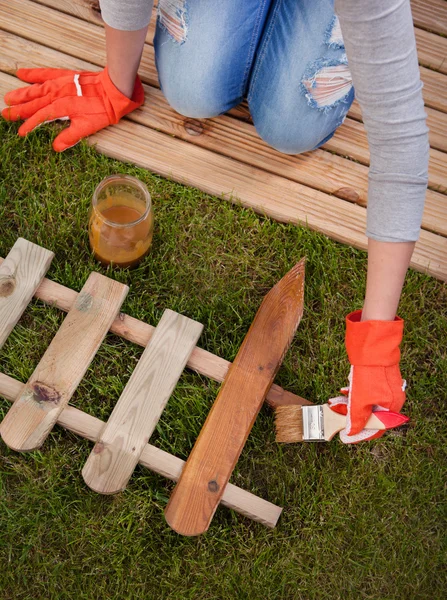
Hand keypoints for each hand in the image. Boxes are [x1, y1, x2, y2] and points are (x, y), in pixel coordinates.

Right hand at [2, 66, 143, 151]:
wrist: (113, 90)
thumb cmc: (102, 110)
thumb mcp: (88, 127)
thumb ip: (70, 136)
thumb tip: (56, 147)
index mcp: (61, 108)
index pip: (40, 118)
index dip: (29, 126)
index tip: (20, 133)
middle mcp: (56, 95)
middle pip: (33, 103)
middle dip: (19, 110)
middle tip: (5, 114)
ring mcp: (59, 84)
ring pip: (35, 89)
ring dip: (21, 94)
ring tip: (8, 98)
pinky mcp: (64, 76)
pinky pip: (45, 73)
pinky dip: (33, 74)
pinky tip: (21, 73)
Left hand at [328, 310, 405, 442]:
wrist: (371, 348)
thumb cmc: (369, 374)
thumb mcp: (360, 400)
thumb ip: (356, 419)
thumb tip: (352, 433)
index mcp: (392, 407)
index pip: (376, 427)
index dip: (359, 433)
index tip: (345, 436)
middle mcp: (392, 399)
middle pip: (369, 414)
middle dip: (351, 415)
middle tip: (336, 414)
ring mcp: (386, 388)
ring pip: (365, 402)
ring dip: (349, 403)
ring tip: (334, 401)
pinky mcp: (378, 379)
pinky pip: (365, 392)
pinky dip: (353, 393)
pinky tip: (343, 390)